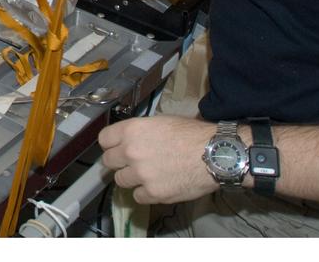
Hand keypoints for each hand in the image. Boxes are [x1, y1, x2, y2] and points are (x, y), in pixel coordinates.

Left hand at [99, 115, 219, 204]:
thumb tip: (129, 139)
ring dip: (131, 178)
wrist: (215, 155)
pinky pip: (137, 197)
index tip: (116, 147)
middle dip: (118, 162)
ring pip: (120, 181)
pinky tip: (156, 186)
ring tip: (146, 175)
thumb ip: (140, 132)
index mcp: (131, 131)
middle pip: (108, 161)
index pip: (103, 139)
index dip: (110, 144)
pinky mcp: (154, 193)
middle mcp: (131, 152)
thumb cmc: (192, 134)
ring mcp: (141, 174)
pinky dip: (145, 193)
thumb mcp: (160, 122)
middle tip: (130, 163)